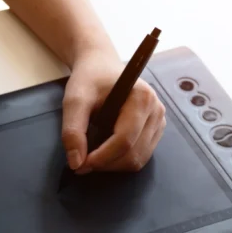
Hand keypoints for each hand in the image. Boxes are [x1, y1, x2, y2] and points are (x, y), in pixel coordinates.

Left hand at [61, 50, 166, 173]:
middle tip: (81, 163)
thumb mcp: (74, 100)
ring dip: (112, 165)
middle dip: (106, 164)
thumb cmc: (89, 80)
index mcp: (142, 98)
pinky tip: (104, 151)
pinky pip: (140, 156)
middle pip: (133, 154)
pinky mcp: (155, 130)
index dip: (102, 158)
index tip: (80, 165)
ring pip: (138, 159)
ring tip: (92, 156)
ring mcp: (159, 121)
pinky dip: (120, 161)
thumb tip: (76, 163)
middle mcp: (156, 110)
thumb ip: (73, 130)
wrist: (101, 67)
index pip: (125, 140)